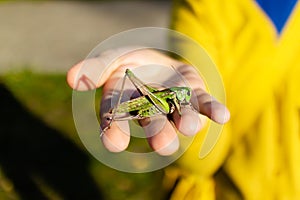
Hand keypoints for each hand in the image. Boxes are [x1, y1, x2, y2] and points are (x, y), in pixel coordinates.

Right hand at [67, 48, 229, 154]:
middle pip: (152, 120)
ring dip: (187, 120)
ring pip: (180, 114)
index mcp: (127, 102)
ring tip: (190, 126)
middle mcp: (150, 109)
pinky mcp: (194, 94)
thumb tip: (72, 78)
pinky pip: (204, 103)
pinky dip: (213, 110)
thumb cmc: (132, 64)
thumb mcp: (112, 58)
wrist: (158, 65)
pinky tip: (223, 116)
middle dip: (158, 132)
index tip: (114, 143)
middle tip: (164, 144)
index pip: (116, 117)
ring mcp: (174, 103)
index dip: (114, 129)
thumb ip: (96, 67)